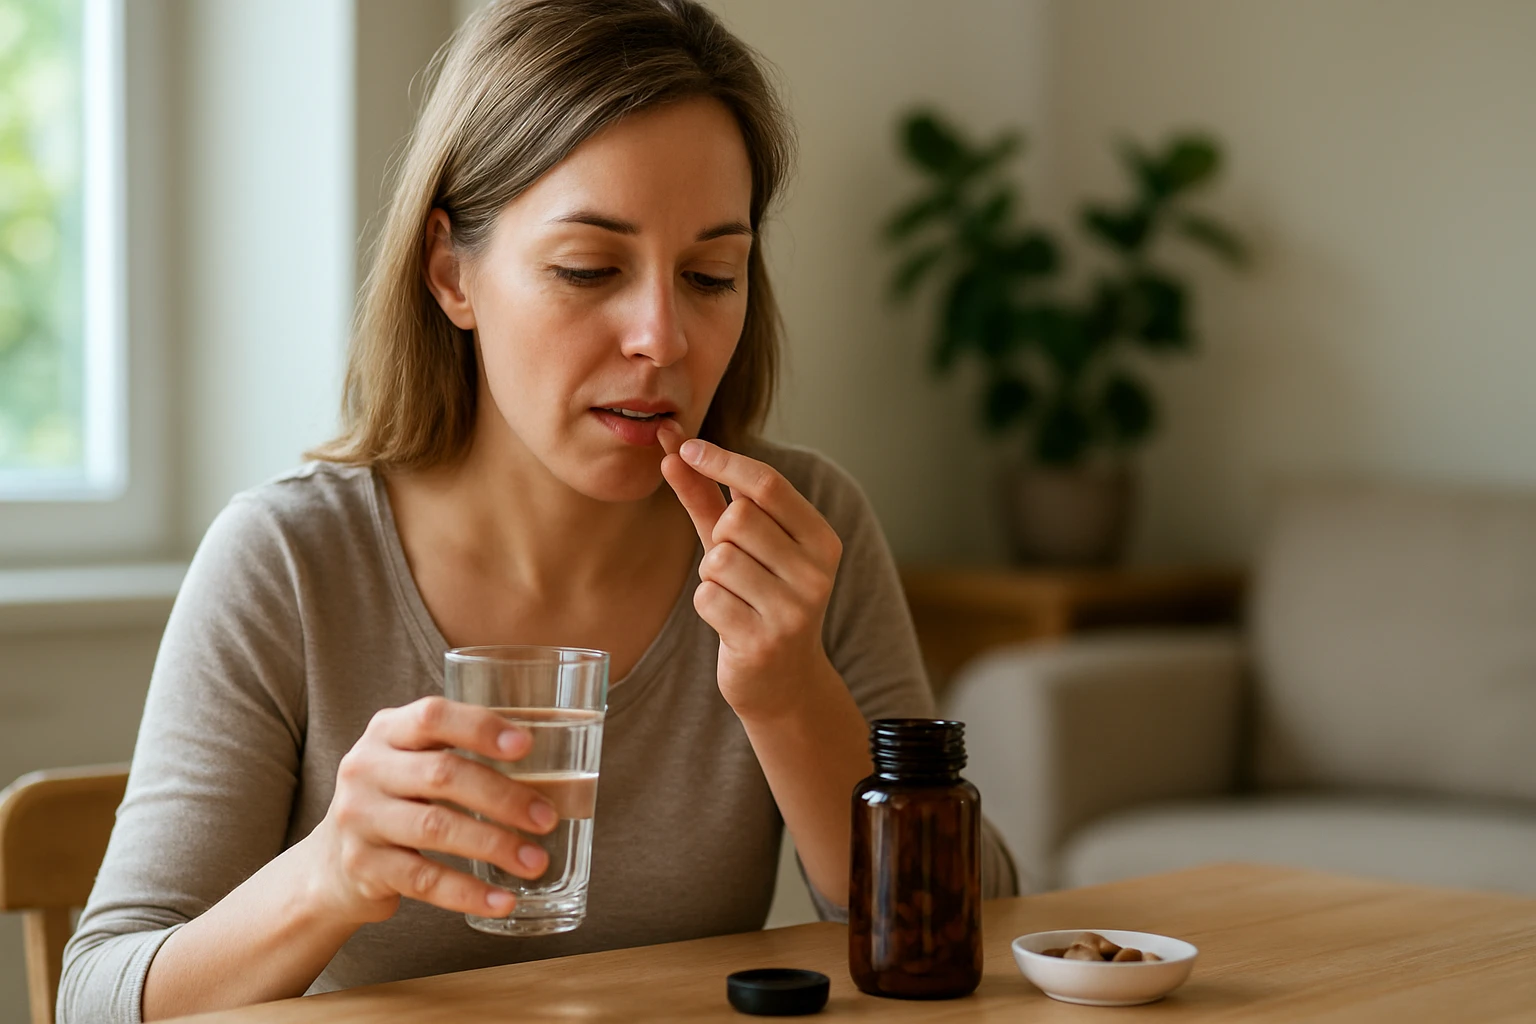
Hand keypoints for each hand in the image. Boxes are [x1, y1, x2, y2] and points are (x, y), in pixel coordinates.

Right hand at [305, 696, 559, 925]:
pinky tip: (502, 900)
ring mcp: (359, 819)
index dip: (481, 728)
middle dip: (503, 796)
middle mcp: (366, 768)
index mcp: (386, 731)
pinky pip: (424, 880)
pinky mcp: (363, 867)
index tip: (527, 746)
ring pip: (436, 828)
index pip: (432, 716)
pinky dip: (468, 893)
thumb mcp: (411, 760)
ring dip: (494, 845)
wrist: (330, 864)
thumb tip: (550, 760)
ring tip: (536, 860)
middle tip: (547, 817)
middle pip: (442, 774)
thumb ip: (459, 748)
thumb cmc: (395, 799)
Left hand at [658, 421, 843, 718]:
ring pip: (718, 559)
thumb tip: (672, 448)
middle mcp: (816, 573)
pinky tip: (729, 619)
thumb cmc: (758, 598)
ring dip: (712, 575)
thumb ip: (708, 497)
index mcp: (821, 540)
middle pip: (739, 519)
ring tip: (735, 595)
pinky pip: (707, 596)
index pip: (768, 484)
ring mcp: (794, 610)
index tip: (686, 446)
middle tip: (735, 564)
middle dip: (720, 536)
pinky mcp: (764, 641)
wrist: (782, 681)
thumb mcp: (740, 544)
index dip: (722, 460)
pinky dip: (706, 603)